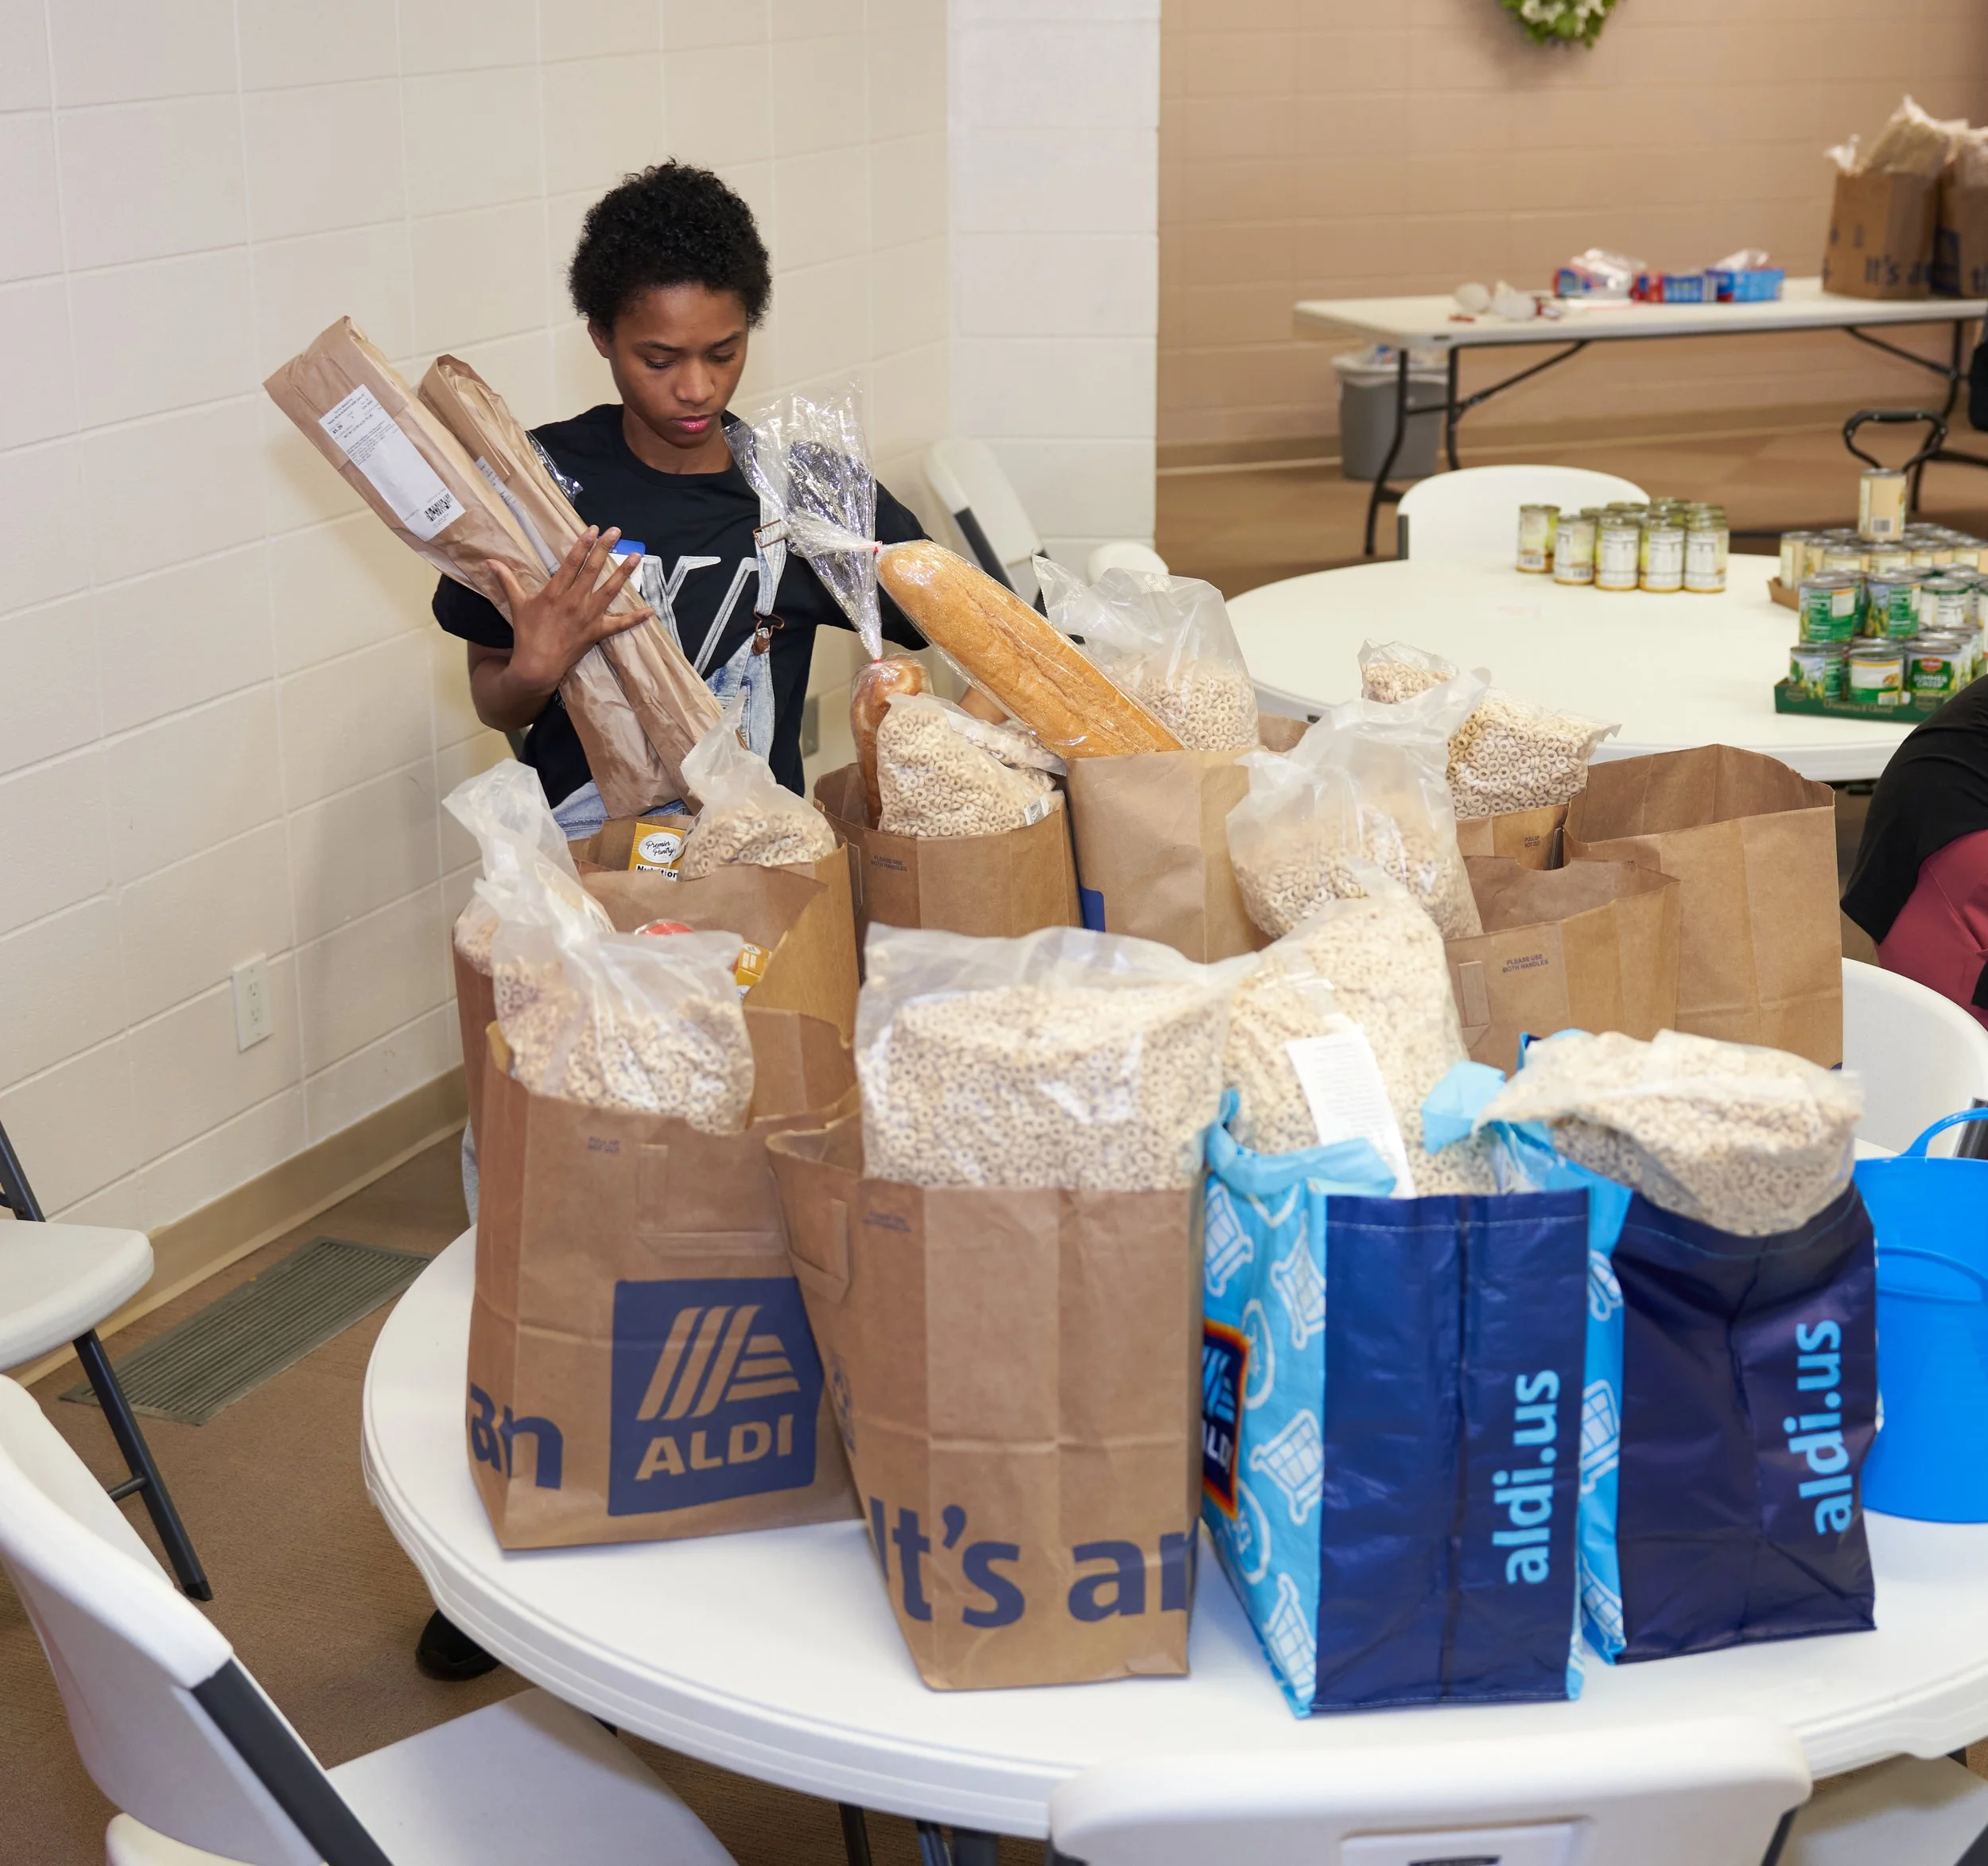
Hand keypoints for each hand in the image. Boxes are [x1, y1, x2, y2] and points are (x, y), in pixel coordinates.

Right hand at [490, 526, 647, 694]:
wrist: (537, 666)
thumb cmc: (527, 634)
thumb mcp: (517, 605)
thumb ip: (507, 580)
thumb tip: (490, 561)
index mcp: (556, 592)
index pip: (572, 563)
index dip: (583, 544)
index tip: (593, 529)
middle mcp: (575, 601)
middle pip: (593, 570)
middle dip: (605, 549)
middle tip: (616, 531)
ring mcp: (589, 617)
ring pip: (610, 590)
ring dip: (624, 573)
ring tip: (636, 556)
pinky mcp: (597, 632)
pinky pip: (620, 625)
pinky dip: (635, 618)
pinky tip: (650, 611)